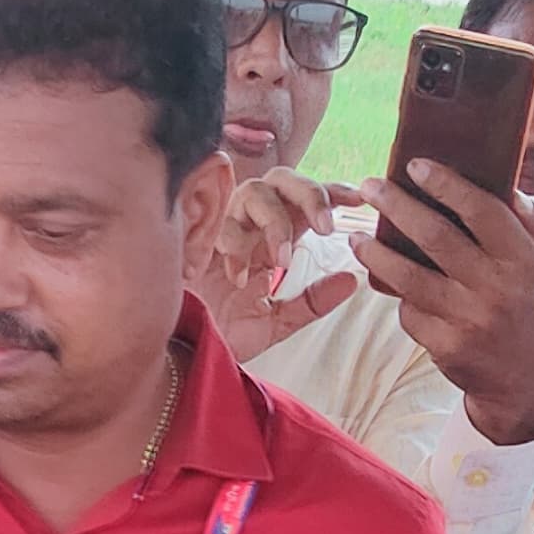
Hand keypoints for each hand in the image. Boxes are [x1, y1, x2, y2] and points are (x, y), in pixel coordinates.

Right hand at [195, 172, 361, 364]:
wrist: (177, 353)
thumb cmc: (220, 334)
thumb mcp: (275, 322)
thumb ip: (312, 302)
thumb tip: (353, 279)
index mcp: (271, 239)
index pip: (303, 201)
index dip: (330, 192)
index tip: (357, 200)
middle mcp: (247, 225)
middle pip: (281, 179)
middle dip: (308, 195)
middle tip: (326, 226)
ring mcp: (217, 225)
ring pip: (252, 190)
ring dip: (274, 220)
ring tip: (280, 260)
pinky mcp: (188, 233)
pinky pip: (215, 213)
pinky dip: (234, 241)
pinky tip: (236, 274)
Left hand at [357, 163, 533, 445]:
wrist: (527, 385)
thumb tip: (509, 185)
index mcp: (525, 260)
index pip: (483, 210)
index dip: (446, 184)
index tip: (415, 165)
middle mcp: (498, 288)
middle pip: (437, 237)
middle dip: (398, 207)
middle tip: (370, 186)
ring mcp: (470, 320)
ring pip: (411, 278)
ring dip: (377, 255)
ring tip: (358, 238)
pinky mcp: (446, 347)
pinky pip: (410, 313)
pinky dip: (398, 297)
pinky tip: (389, 285)